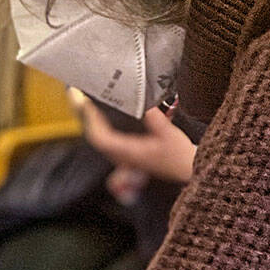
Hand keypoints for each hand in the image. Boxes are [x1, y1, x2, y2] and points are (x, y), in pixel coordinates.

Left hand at [73, 87, 195, 183]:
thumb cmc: (180, 156)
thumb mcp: (170, 134)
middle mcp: (123, 157)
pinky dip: (103, 128)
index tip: (88, 104)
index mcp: (129, 152)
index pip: (101, 138)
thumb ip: (155, 118)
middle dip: (88, 118)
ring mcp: (124, 158)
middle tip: (83, 99)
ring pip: (101, 140)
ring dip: (94, 123)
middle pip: (96, 137)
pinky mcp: (128, 155)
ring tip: (90, 105)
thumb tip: (144, 104)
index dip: (92, 120)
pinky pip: (108, 141)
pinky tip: (103, 118)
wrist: (187, 171)